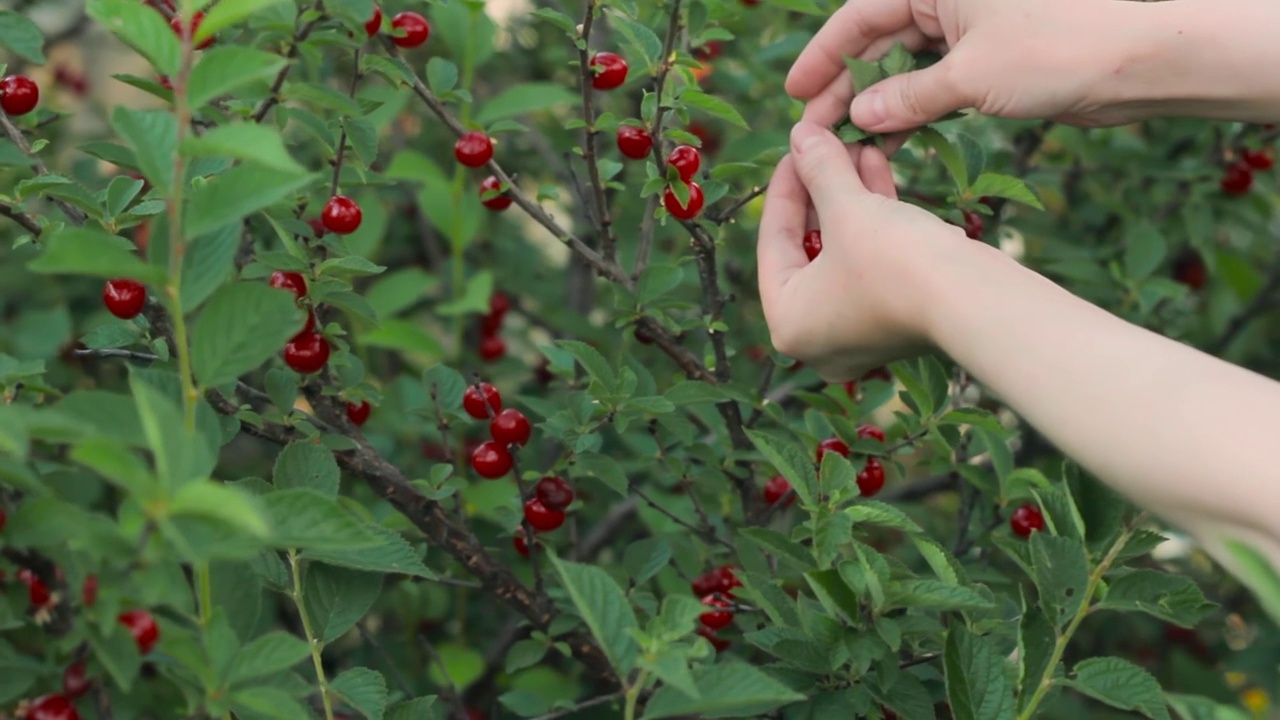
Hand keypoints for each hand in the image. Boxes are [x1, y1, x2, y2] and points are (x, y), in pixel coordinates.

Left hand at [757, 121, 972, 380]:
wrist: (975, 300)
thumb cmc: (895, 261)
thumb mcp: (847, 209)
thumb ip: (818, 170)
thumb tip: (798, 135)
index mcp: (788, 323)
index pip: (774, 241)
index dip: (785, 185)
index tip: (796, 146)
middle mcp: (818, 337)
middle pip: (809, 245)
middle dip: (823, 188)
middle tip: (827, 143)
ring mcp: (859, 332)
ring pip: (844, 249)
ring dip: (852, 196)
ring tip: (859, 145)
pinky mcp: (895, 319)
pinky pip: (872, 261)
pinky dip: (875, 219)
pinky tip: (878, 167)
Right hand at [786, 0, 1150, 131]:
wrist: (1141, 61)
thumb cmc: (1057, 50)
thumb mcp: (969, 77)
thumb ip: (906, 98)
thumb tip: (858, 118)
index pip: (860, 14)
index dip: (823, 56)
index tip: (795, 94)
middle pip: (878, 38)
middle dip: (846, 84)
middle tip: (815, 129)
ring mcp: (971, 24)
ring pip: (905, 63)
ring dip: (877, 102)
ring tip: (847, 143)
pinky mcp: (991, 55)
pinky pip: (935, 80)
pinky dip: (912, 108)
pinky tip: (888, 139)